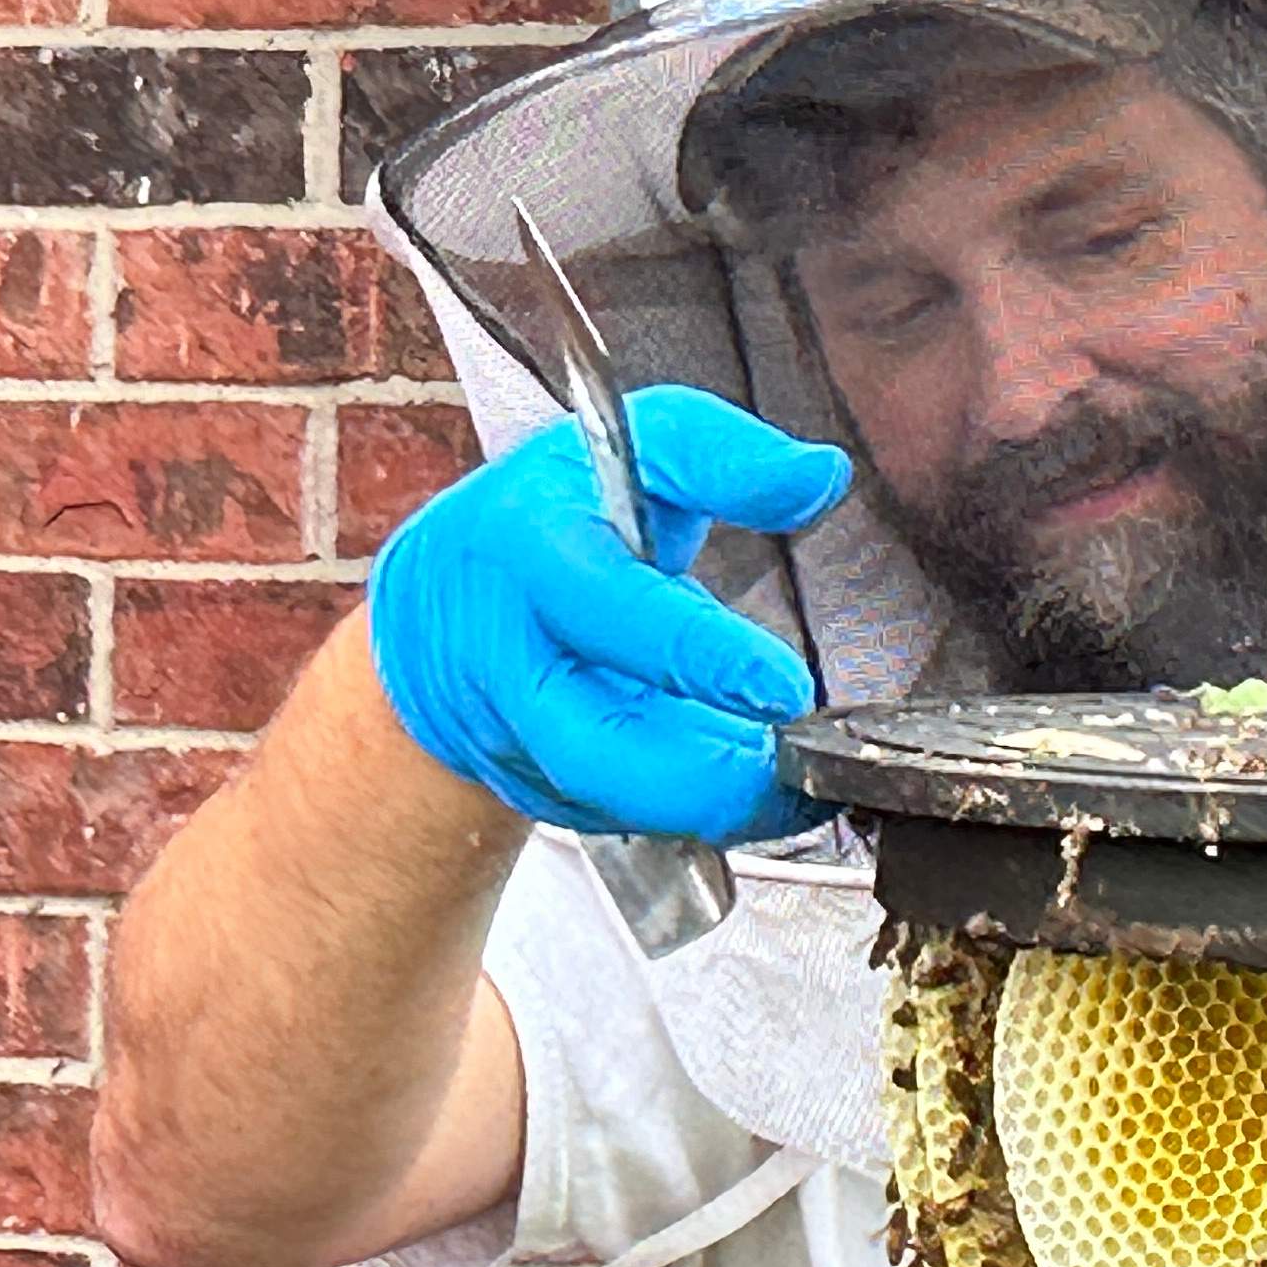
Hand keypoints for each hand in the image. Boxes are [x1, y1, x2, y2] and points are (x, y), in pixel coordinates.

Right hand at [365, 387, 849, 844]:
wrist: (445, 604)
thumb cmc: (559, 514)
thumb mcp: (633, 446)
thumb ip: (727, 457)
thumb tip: (820, 475)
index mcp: (534, 548)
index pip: (611, 610)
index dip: (701, 655)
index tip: (784, 687)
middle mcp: (514, 655)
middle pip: (593, 747)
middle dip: (704, 777)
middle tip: (796, 766)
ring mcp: (521, 739)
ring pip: (616, 804)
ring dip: (716, 806)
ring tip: (798, 785)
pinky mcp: (544, 793)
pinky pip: (629, 820)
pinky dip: (703, 815)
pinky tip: (765, 797)